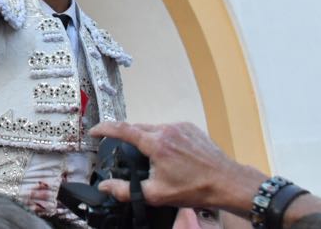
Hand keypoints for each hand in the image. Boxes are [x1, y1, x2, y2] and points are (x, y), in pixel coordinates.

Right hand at [90, 121, 264, 214]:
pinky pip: (169, 129)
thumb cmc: (194, 189)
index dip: (104, 128)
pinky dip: (163, 138)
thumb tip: (104, 187)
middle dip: (126, 136)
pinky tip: (169, 154)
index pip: (122, 129)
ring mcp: (180, 126)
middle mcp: (166, 130)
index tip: (94, 131)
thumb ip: (126, 190)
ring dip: (147, 138)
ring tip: (151, 158)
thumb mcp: (156, 194)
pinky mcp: (190, 128)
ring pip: (153, 128)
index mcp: (155, 144)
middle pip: (137, 128)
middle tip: (121, 149)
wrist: (226, 182)